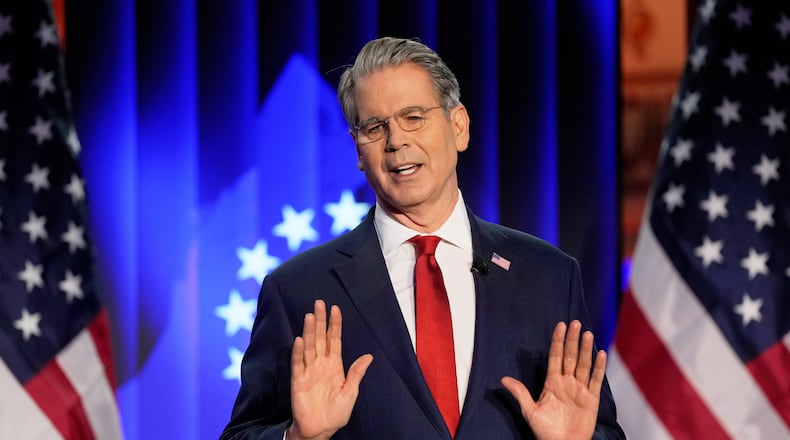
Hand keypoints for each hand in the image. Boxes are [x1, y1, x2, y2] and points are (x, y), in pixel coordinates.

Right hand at [286, 300, 373, 439]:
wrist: (321, 430)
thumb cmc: (336, 412)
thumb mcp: (351, 391)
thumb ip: (356, 373)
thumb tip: (369, 356)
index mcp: (334, 365)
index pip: (334, 340)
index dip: (334, 325)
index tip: (335, 308)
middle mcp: (320, 364)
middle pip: (319, 338)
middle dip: (319, 321)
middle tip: (319, 302)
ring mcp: (308, 371)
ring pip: (309, 347)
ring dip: (309, 331)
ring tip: (309, 315)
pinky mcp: (298, 381)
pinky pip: (298, 364)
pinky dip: (298, 352)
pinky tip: (300, 340)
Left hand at [501, 320, 605, 439]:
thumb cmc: (546, 431)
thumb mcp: (530, 411)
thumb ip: (520, 393)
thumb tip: (503, 379)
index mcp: (552, 383)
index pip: (555, 357)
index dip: (557, 341)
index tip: (561, 326)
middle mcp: (567, 382)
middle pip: (570, 357)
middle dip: (573, 340)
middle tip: (576, 323)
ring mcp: (580, 389)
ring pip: (583, 365)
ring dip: (586, 350)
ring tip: (588, 334)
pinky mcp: (591, 399)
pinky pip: (595, 380)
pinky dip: (598, 368)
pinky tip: (600, 354)